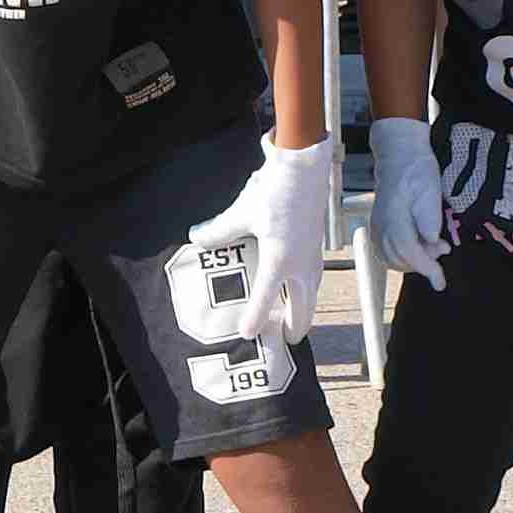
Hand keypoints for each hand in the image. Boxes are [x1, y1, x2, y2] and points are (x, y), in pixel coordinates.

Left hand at [187, 135, 336, 346]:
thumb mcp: (241, 211)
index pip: (266, 299)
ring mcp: (312, 257)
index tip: (246, 335)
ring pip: (311, 294)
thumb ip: (218, 230)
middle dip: (294, 327)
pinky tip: (298, 287)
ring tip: (294, 321)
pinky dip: (307, 291)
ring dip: (303, 310)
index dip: (254, 320)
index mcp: (280, 260)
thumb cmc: (275, 190)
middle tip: (287, 343)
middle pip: (301, 307)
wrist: (306, 169)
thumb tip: (196, 237)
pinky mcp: (316, 247)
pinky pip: (314, 279)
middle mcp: (300, 264)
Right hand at [364, 115, 448, 286]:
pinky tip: (416, 250)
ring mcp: (376, 227)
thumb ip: (430, 220)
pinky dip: (401, 259)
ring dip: (413, 262)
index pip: (409, 251)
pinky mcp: (376, 227)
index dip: (426, 269)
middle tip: (442, 248)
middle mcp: (381, 225)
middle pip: (399, 260)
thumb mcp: (430, 191)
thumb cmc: (417, 171)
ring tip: (431, 246)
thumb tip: (431, 244)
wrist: (399, 156)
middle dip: (423, 263)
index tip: (440, 281)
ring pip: (392, 260)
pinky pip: (385, 253)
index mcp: (394, 216)